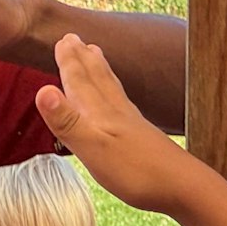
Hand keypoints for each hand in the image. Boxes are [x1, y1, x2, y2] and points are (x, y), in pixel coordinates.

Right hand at [33, 34, 190, 212]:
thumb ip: (67, 121)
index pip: (80, 82)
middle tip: (74, 38)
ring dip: (100, 70)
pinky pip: (123, 103)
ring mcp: (132, 123)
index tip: (61, 40)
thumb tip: (43, 91)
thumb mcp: (93, 149)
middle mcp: (117, 112)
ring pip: (112, 88)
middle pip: (96, 79)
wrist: (183, 187)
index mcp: (100, 114)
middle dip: (83, 59)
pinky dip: (116, 92)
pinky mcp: (142, 137)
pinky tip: (119, 98)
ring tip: (96, 54)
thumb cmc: (136, 172)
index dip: (68, 62)